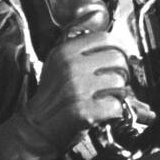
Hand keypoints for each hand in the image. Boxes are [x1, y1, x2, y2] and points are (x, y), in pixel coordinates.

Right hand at [0, 30, 130, 159]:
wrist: (36, 128)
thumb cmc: (51, 98)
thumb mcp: (59, 65)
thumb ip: (82, 50)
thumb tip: (107, 31)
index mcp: (65, 52)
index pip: (105, 38)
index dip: (119, 47)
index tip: (120, 57)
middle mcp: (71, 67)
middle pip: (117, 58)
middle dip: (122, 71)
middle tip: (116, 80)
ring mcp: (77, 89)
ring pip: (119, 82)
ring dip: (119, 93)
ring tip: (108, 97)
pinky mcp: (84, 111)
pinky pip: (115, 106)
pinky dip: (115, 111)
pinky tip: (105, 111)